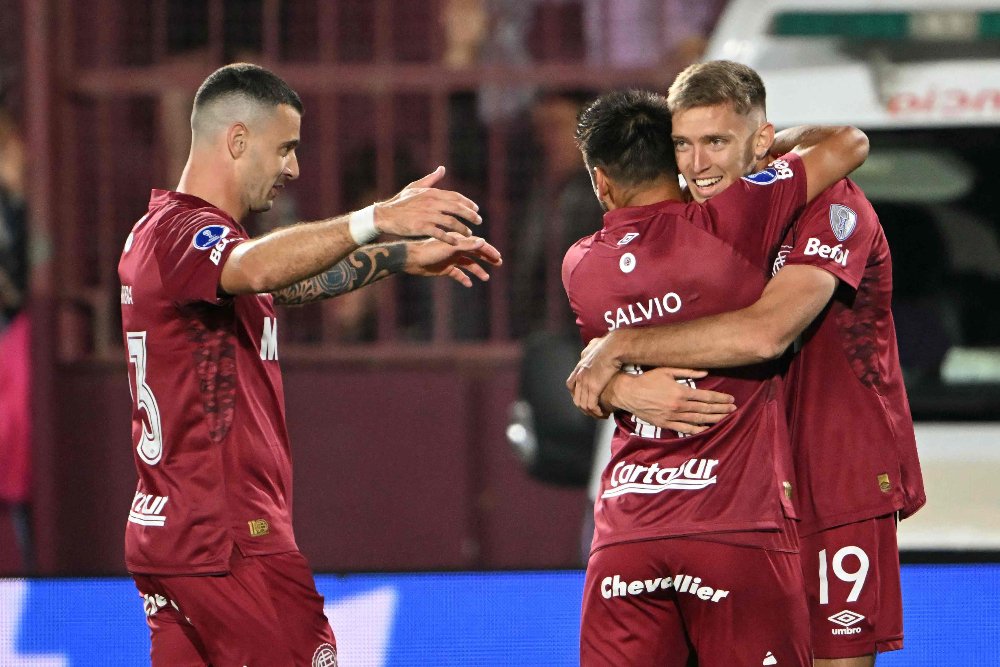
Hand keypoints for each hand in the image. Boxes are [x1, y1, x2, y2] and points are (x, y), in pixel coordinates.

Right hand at [373, 166, 481, 244]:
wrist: (385, 215)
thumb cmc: (400, 202)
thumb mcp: (415, 187)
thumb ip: (431, 179)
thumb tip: (442, 168)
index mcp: (431, 193)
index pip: (455, 197)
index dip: (467, 203)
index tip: (476, 209)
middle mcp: (431, 203)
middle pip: (457, 209)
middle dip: (470, 215)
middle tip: (479, 221)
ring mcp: (427, 215)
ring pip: (451, 222)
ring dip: (462, 228)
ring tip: (469, 234)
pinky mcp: (422, 227)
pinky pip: (440, 233)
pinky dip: (450, 238)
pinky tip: (456, 243)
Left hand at [404, 233, 501, 286]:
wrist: (412, 259)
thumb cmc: (430, 250)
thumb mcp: (450, 247)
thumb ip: (466, 245)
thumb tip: (483, 242)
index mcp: (458, 241)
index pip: (478, 245)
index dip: (489, 251)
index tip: (499, 257)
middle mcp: (456, 249)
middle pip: (475, 254)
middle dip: (487, 259)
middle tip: (499, 264)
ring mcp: (451, 259)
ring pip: (468, 265)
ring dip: (478, 270)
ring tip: (486, 278)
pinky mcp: (445, 269)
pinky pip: (458, 274)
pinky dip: (464, 278)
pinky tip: (469, 284)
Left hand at [566, 333, 624, 417]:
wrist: (614, 347)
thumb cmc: (608, 344)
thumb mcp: (595, 345)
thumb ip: (591, 348)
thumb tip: (592, 346)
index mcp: (580, 367)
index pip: (571, 384)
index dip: (576, 394)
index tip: (583, 398)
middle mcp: (580, 375)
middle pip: (575, 397)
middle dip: (583, 407)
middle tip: (592, 411)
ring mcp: (585, 382)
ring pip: (582, 403)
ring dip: (590, 412)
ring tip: (599, 415)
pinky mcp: (594, 388)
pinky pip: (591, 405)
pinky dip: (596, 412)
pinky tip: (603, 413)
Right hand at [605, 368, 735, 435]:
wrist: (628, 393)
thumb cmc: (647, 379)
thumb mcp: (666, 370)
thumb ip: (687, 372)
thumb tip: (705, 373)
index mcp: (680, 391)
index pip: (706, 397)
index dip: (720, 399)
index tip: (731, 400)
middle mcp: (678, 406)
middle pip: (704, 409)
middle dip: (721, 409)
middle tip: (733, 410)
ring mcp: (672, 417)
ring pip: (697, 420)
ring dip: (713, 419)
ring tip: (725, 418)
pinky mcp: (665, 424)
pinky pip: (684, 429)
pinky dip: (696, 429)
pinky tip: (706, 428)